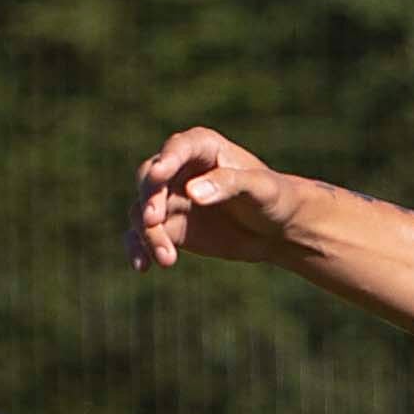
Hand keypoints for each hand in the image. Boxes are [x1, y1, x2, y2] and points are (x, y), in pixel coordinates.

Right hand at [130, 126, 310, 269]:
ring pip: (143, 212)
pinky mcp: (166, 226)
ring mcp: (169, 198)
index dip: (166, 160)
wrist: (275, 229)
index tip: (158, 175)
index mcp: (204, 148)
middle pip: (150, 180)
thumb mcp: (260, 189)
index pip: (178, 149)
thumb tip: (192, 192)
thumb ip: (229, 184)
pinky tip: (143, 266)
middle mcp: (179, 169)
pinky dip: (139, 249)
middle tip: (154, 221)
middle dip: (149, 200)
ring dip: (149, 234)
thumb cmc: (274, 198)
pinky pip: (141, 235)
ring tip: (168, 259)